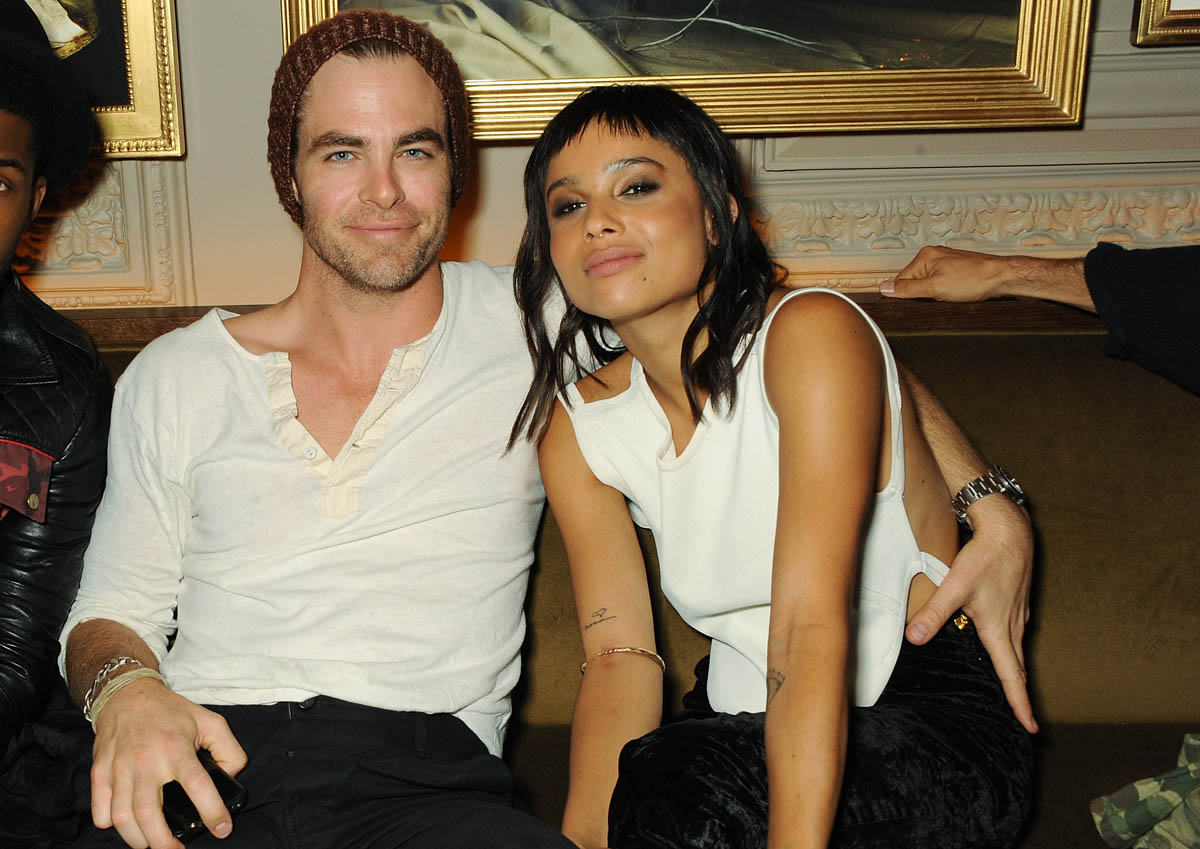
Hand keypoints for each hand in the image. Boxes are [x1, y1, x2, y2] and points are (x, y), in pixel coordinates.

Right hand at [90, 676, 246, 848]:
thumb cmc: (171, 712)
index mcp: (176, 748)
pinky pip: (100, 807)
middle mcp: (146, 760)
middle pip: (150, 812)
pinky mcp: (100, 771)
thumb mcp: (211, 722)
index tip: (222, 829)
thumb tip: (231, 777)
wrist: (128, 695)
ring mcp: (119, 767)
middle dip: (163, 841)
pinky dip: (109, 822)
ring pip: (123, 816)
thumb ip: (229, 750)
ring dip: (138, 839)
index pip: (197, 785)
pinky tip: (124, 825)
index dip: (212, 811)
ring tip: (153, 844)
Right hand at [881, 246, 1017, 301]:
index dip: (908, 296)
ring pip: (928, 285)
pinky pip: (940, 284)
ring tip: (950, 296)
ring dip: (935, 295)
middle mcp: (934, 255)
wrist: (1002, 278)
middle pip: (914, 283)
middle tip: (938, 299)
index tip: (919, 303)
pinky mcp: (956, 269)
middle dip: (923, 295)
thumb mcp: (935, 288)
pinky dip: (945, 292)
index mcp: (925, 256)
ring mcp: (946, 262)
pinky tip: (956, 295)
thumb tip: (885, 288)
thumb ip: (908, 289)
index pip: (901, 280)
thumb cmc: (975, 279)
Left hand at [904, 496, 1037, 733]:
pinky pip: (1015, 634)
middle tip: (1024, 719)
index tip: (1031, 728)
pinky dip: (1012, 650)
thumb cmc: (986, 557)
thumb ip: (934, 613)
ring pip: (1017, 651)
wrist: (1009, 530)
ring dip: (1015, 672)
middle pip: (1017, 668)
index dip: (1020, 704)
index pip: (1011, 676)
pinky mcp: (1016, 602)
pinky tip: (1001, 648)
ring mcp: (1018, 614)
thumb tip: (915, 639)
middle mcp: (1013, 626)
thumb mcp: (955, 586)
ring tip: (1012, 690)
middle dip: (1019, 695)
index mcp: (1000, 630)